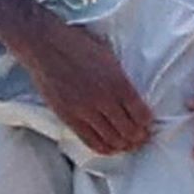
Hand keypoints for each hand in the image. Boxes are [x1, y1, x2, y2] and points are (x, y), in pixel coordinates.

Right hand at [11, 15, 153, 155]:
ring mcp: (85, 110)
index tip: (148, 125)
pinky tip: (110, 148)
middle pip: (129, 130)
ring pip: (112, 140)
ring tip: (128, 144)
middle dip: (139, 137)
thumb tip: (134, 96)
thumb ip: (121, 77)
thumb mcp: (109, 55)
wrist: (45, 46)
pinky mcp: (69, 117)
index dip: (147, 124)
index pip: (141, 114)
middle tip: (141, 138)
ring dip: (124, 145)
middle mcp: (104, 99)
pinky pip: (91, 141)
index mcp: (117, 81)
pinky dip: (104, 148)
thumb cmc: (78, 44)